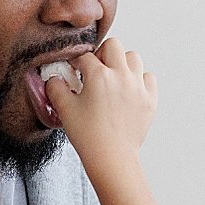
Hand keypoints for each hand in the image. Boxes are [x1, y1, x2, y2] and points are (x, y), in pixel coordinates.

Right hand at [46, 38, 155, 168]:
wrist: (112, 159)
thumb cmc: (88, 136)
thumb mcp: (64, 109)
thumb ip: (55, 87)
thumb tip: (54, 78)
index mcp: (99, 76)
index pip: (85, 56)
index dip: (76, 62)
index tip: (74, 70)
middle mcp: (121, 76)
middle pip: (113, 45)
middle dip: (101, 54)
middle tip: (95, 70)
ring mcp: (138, 87)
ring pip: (133, 57)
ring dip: (122, 63)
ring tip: (113, 78)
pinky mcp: (150, 100)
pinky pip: (148, 77)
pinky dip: (139, 79)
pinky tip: (128, 90)